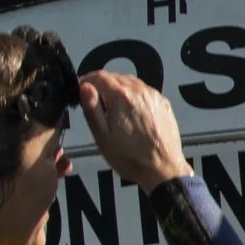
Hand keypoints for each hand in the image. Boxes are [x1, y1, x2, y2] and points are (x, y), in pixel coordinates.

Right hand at [79, 69, 193, 192]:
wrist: (163, 168)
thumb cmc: (130, 158)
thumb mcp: (102, 137)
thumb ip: (92, 109)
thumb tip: (85, 87)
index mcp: (121, 98)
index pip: (100, 76)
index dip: (87, 79)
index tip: (81, 86)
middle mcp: (139, 91)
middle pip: (116, 76)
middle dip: (102, 83)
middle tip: (94, 97)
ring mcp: (154, 96)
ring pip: (131, 81)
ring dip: (118, 87)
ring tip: (111, 104)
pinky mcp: (163, 103)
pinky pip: (144, 90)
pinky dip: (133, 93)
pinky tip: (130, 109)